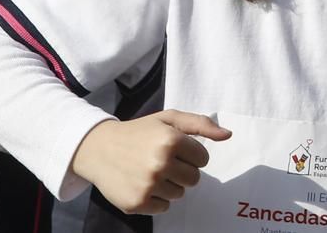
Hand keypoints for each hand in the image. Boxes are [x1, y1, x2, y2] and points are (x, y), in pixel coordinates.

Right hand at [71, 110, 230, 214]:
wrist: (98, 149)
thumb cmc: (139, 132)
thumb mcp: (168, 119)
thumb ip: (200, 124)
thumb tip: (228, 135)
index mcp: (170, 140)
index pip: (203, 159)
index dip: (191, 155)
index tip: (174, 150)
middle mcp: (160, 163)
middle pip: (194, 179)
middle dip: (182, 171)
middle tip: (161, 162)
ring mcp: (148, 185)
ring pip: (179, 194)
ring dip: (169, 185)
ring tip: (150, 171)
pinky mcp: (138, 203)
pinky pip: (164, 207)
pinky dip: (156, 199)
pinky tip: (142, 183)